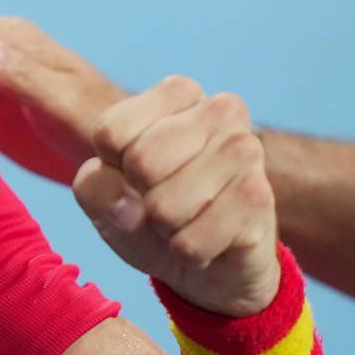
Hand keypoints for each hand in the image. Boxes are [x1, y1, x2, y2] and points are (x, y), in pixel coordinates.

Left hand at [74, 76, 280, 316]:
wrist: (211, 261)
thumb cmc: (150, 211)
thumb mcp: (104, 194)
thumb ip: (95, 187)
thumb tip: (131, 209)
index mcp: (180, 93)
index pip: (111, 132)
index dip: (111, 167)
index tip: (134, 173)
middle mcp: (221, 110)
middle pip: (141, 162)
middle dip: (142, 198)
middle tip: (164, 201)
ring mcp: (246, 150)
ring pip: (166, 206)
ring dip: (167, 228)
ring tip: (188, 219)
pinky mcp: (259, 198)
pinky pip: (193, 241)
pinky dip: (188, 252)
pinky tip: (210, 239)